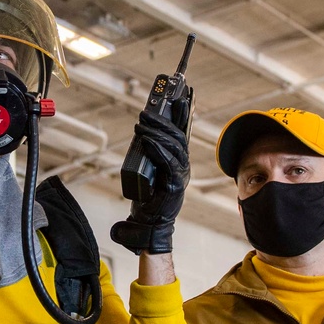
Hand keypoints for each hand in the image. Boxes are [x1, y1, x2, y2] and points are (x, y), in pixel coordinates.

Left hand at [110, 109, 189, 255]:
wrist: (150, 225)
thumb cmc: (148, 199)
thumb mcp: (148, 171)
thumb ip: (150, 155)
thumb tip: (143, 135)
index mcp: (178, 161)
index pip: (181, 133)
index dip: (182, 115)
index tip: (178, 97)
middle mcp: (182, 166)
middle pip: (178, 136)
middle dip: (162, 120)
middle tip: (146, 111)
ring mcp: (180, 175)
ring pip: (174, 147)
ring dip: (157, 132)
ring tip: (141, 123)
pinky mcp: (175, 184)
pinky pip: (168, 162)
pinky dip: (158, 149)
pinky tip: (148, 141)